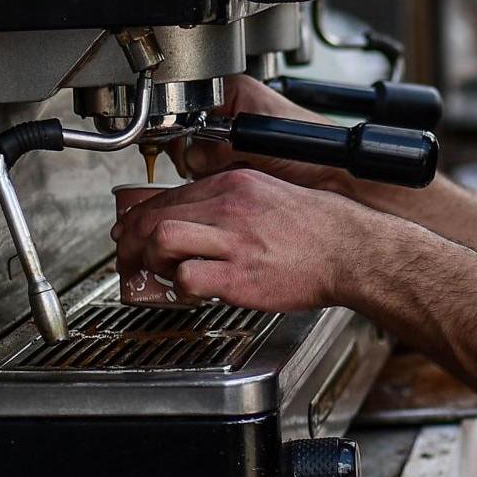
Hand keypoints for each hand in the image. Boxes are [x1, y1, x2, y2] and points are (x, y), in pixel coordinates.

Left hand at [111, 168, 395, 313]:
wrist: (348, 251)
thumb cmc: (313, 228)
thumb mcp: (265, 194)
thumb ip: (226, 201)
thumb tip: (192, 213)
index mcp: (232, 185)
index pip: (166, 196)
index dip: (138, 217)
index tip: (130, 232)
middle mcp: (228, 208)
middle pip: (154, 216)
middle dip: (130, 240)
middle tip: (128, 258)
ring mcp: (234, 242)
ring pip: (162, 239)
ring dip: (148, 259)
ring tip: (156, 273)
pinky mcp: (240, 276)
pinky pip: (189, 277)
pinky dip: (179, 286)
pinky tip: (188, 290)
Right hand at [168, 75, 352, 194]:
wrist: (332, 174)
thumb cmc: (314, 144)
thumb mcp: (261, 138)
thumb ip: (221, 145)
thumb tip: (193, 156)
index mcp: (234, 89)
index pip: (187, 104)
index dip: (182, 126)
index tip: (183, 144)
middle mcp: (230, 110)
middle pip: (186, 132)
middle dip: (194, 152)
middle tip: (210, 162)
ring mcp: (232, 137)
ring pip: (194, 155)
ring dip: (205, 168)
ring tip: (228, 169)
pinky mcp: (234, 161)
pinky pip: (208, 171)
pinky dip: (213, 178)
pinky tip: (230, 178)